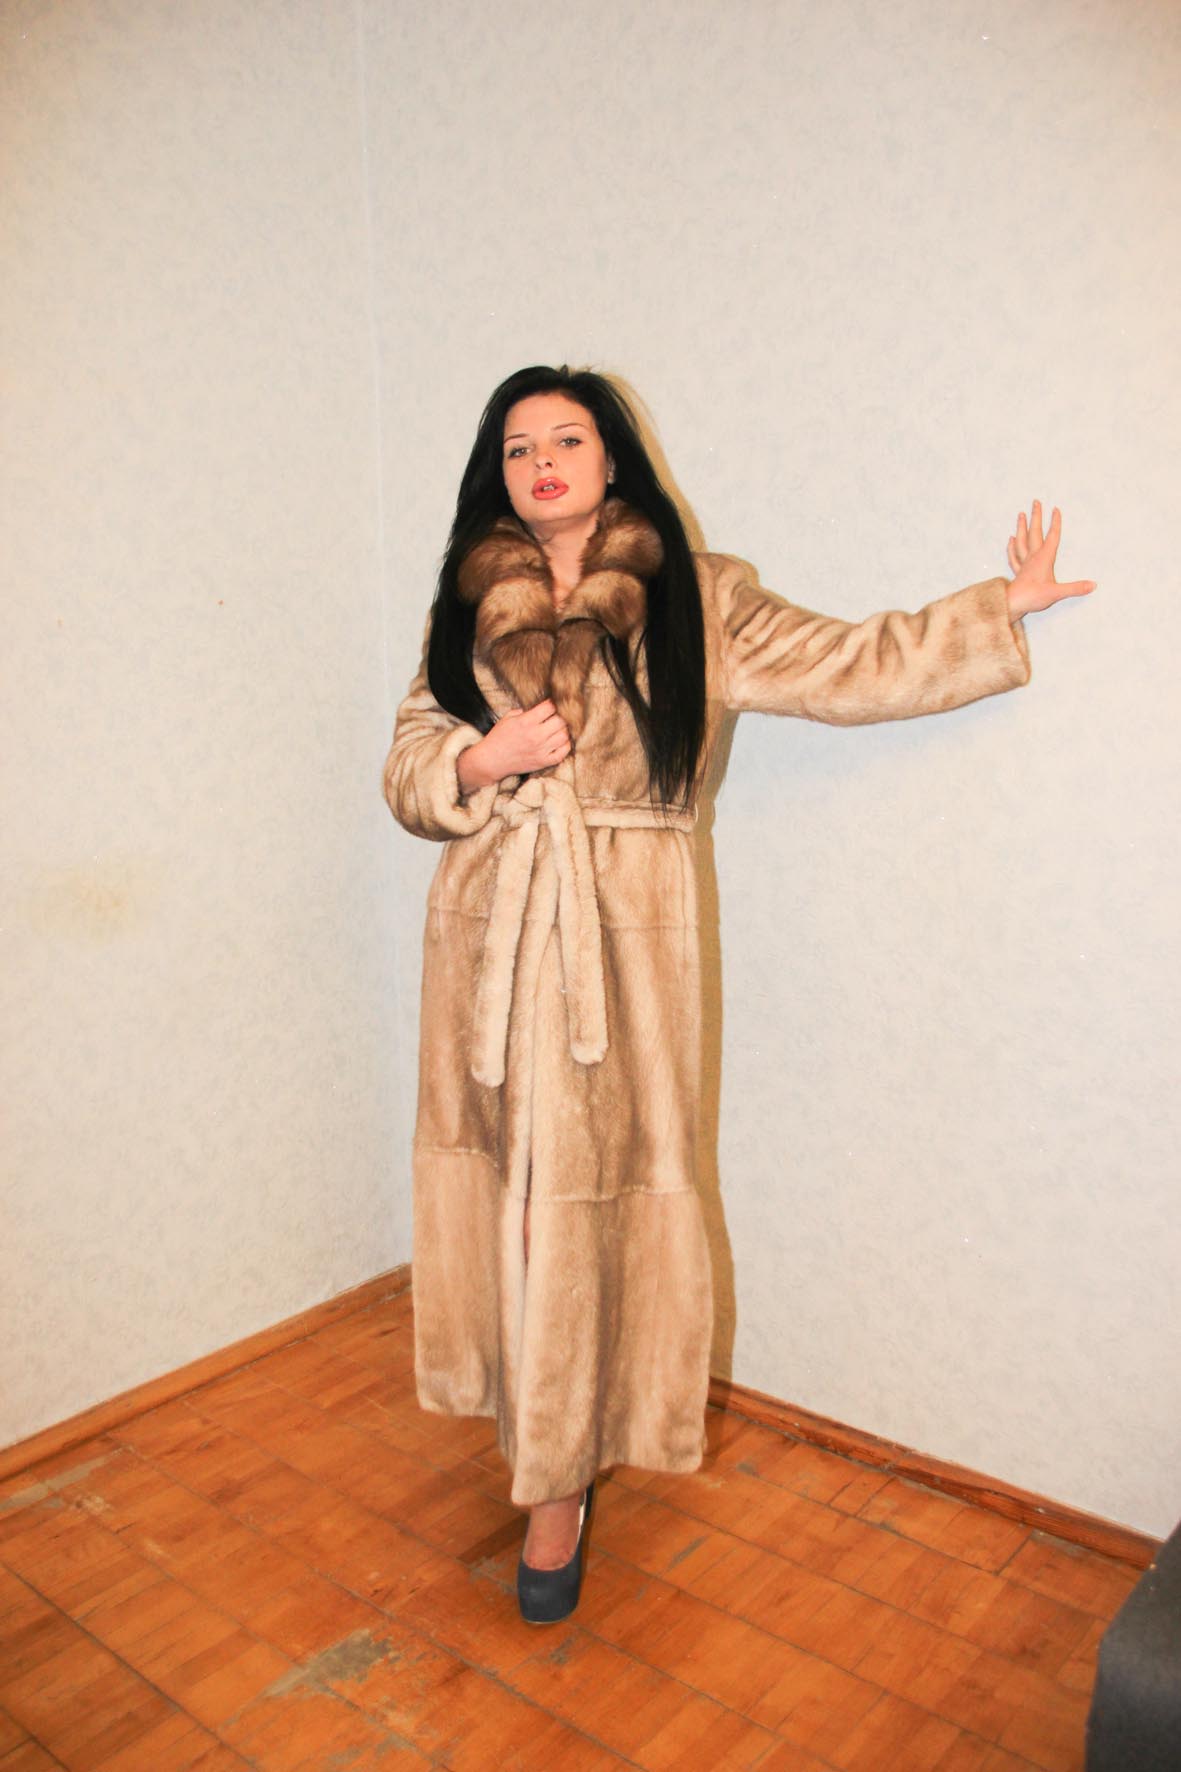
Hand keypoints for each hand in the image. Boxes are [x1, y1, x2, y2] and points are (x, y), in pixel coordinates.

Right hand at [457, 699, 570, 792]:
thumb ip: (524, 711)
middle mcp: (536, 735)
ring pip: (564, 736)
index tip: (552, 704)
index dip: (553, 703)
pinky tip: (561, 742)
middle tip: (557, 716)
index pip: (550, 707)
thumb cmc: (498, 738)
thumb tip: (539, 709)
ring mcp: (541, 750)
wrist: (491, 761)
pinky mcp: (543, 762)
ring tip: (559, 728)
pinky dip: (565, 746)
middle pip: (561, 721)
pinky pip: (562, 753)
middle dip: (560, 716)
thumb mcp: (507, 718)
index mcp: (526, 722)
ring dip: (564, 730)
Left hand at [1005, 500, 1095, 619]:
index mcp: (1044, 558)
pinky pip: (1014, 556)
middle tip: (1035, 502)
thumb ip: (1075, 588)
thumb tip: (1093, 585)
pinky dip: (1012, 546)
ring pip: (1021, 541)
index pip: (1052, 537)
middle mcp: (1033, 558)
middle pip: (1034, 533)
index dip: (1055, 523)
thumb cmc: (1033, 597)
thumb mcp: (1057, 593)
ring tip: (1021, 514)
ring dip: (1021, 527)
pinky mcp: (1017, 572)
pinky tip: (1011, 539)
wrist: (1011, 604)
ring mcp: (1023, 564)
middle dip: (1036, 517)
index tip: (1056, 509)